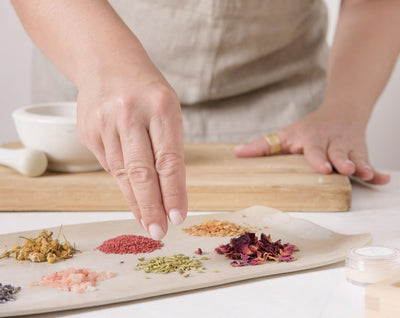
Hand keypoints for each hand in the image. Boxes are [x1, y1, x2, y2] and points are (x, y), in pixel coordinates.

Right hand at [77, 68, 186, 239]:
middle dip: (152, 207)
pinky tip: (134, 201)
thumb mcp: (168, 109)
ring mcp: (105, 123)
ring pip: (123, 173)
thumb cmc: (147, 91)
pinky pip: (109, 166)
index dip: (173, 192)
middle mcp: (130, 114)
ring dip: (137, 202)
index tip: (178, 217)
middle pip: (141, 171)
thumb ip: (168, 148)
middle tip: (160, 232)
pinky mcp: (88, 132)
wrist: (106, 62)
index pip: (169, 159)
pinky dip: (124, 186)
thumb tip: (168, 195)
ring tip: (149, 223)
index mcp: (160, 106)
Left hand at [233, 104, 389, 184]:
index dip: (318, 159)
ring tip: (368, 174)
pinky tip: (384, 181)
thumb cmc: (308, 127)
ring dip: (363, 165)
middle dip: (342, 161)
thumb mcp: (285, 135)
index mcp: (312, 139)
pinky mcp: (360, 152)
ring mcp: (348, 147)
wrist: (341, 110)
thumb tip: (235, 154)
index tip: (323, 168)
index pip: (314, 150)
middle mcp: (331, 143)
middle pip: (338, 154)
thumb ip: (262, 147)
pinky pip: (370, 161)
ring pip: (357, 157)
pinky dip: (378, 172)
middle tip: (346, 169)